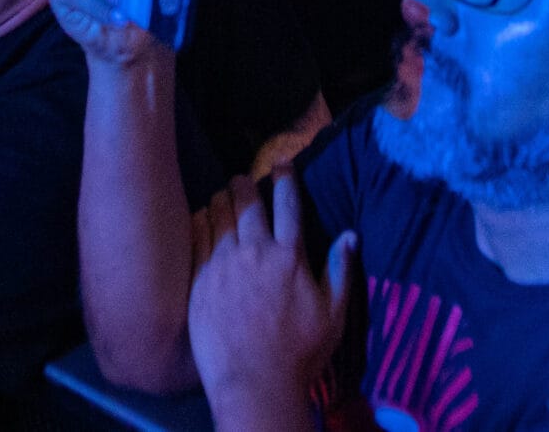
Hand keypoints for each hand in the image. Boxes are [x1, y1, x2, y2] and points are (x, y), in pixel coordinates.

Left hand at [190, 171, 356, 413]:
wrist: (254, 383)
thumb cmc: (299, 354)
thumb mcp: (333, 315)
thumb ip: (340, 271)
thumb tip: (350, 235)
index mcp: (289, 257)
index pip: (288, 205)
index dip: (285, 179)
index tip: (282, 165)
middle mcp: (255, 252)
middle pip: (247, 204)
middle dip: (245, 185)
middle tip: (242, 179)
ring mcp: (223, 265)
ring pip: (219, 216)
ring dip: (222, 200)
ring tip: (223, 194)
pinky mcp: (200, 280)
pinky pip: (198, 238)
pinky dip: (202, 222)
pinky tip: (203, 219)